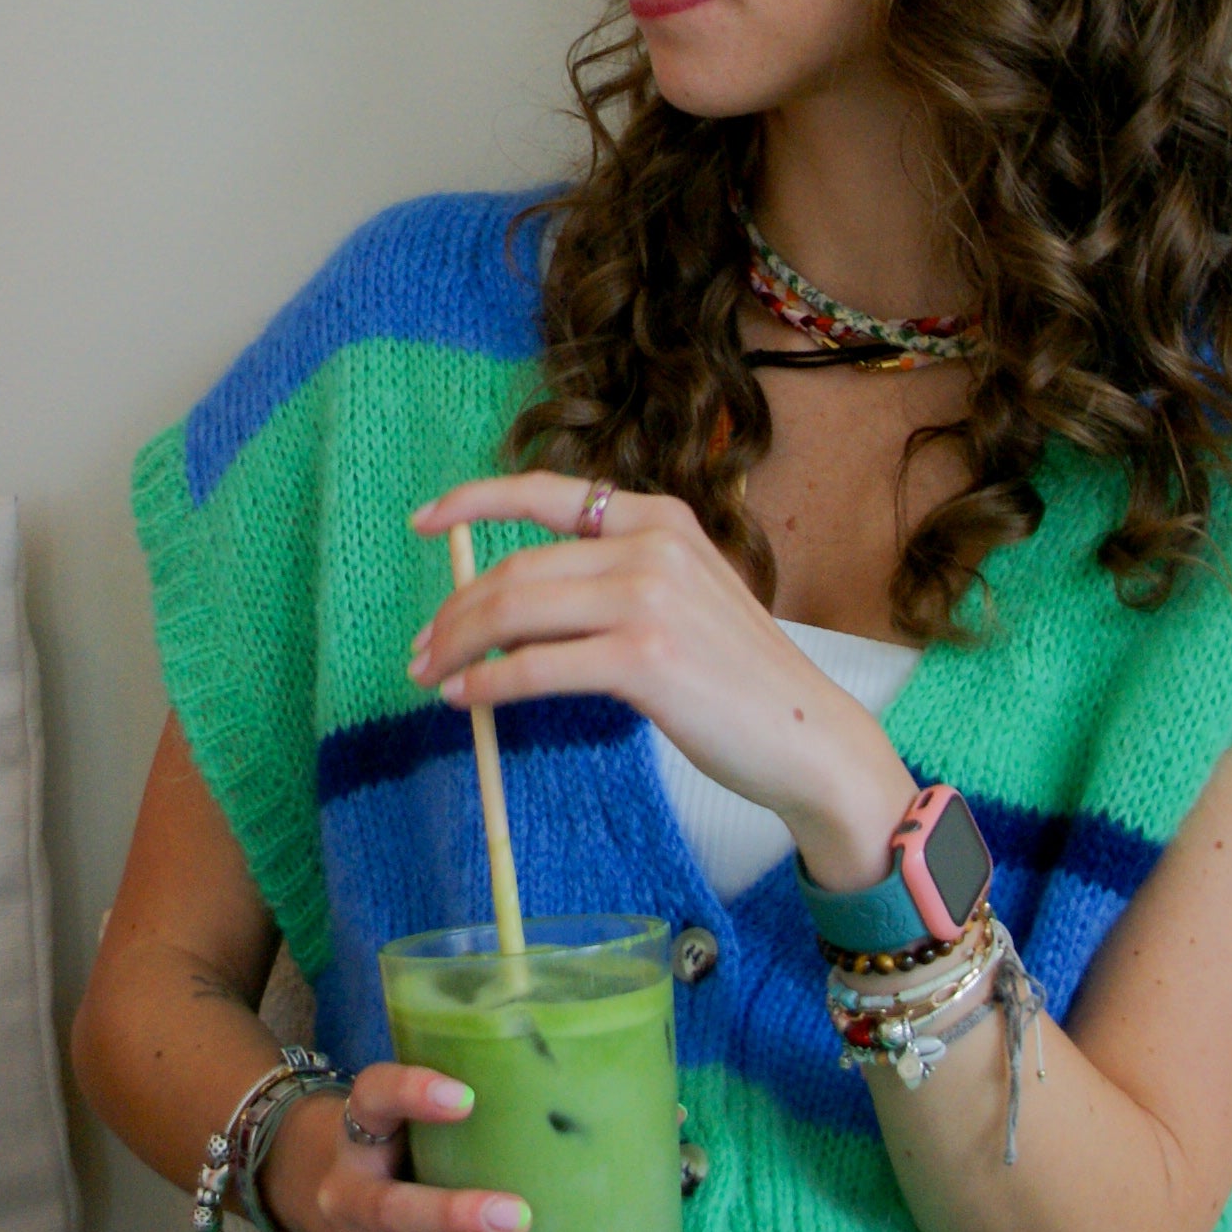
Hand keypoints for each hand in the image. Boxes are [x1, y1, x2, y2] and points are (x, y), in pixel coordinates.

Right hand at [263, 1064, 546, 1231]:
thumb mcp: (424, 1114)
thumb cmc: (410, 1144)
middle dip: (450, 1217)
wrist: (338, 1192)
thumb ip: (492, 1104)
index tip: (465, 1097)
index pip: (375, 1099)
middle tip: (517, 1218)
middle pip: (387, 1209)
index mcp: (362, 1134)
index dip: (412, 1094)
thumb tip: (623, 1099)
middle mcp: (349, 1197)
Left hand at [407, 475, 913, 887]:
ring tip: (430, 673)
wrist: (809, 738)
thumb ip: (609, 583)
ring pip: (515, 613)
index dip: (473, 501)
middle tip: (422, 646)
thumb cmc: (739, 679)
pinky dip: (487, 683)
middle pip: (518, 569)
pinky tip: (464, 698)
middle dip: (457, 610)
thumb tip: (507, 607)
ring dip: (458, 645)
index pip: (545, 493)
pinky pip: (533, 666)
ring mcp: (649, 599)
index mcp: (660, 518)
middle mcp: (653, 545)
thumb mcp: (680, 600)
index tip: (424, 520)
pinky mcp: (643, 658)